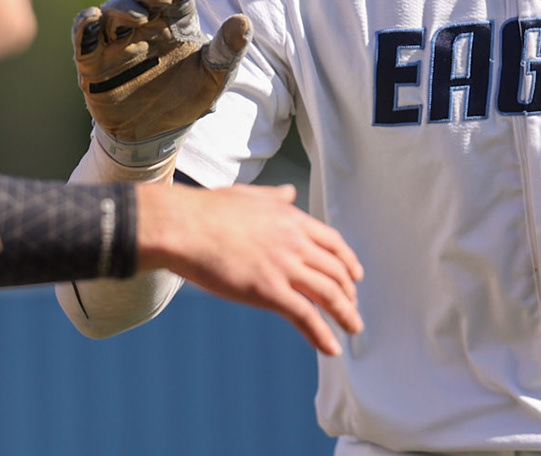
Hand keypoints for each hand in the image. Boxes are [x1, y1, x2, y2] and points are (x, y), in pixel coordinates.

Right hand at [73, 0, 250, 162]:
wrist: (156, 135)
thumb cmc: (188, 97)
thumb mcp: (214, 76)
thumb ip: (227, 50)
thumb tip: (243, 21)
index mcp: (176, 19)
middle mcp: (145, 22)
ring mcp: (117, 39)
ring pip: (112, 10)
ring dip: (121, 8)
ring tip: (137, 17)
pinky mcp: (93, 60)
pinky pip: (84, 35)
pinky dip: (84, 24)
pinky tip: (91, 18)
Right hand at [134, 180, 362, 355]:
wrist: (185, 227)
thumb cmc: (207, 211)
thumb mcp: (248, 195)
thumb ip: (274, 197)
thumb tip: (289, 191)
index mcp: (290, 218)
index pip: (332, 242)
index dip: (348, 261)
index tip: (355, 275)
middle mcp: (294, 242)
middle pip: (335, 270)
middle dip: (349, 292)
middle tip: (352, 306)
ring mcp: (283, 267)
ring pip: (329, 294)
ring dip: (345, 314)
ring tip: (352, 328)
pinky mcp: (269, 291)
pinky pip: (306, 316)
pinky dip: (322, 334)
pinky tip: (331, 348)